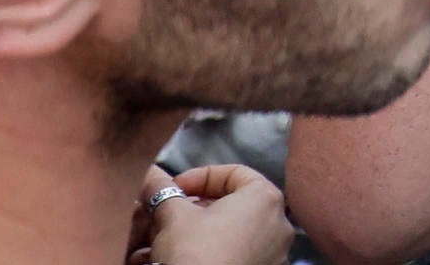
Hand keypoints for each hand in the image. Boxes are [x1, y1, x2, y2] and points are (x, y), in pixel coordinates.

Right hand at [129, 165, 292, 264]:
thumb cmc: (195, 255)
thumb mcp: (172, 216)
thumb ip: (162, 191)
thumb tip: (151, 177)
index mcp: (265, 198)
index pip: (233, 173)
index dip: (199, 177)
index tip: (174, 188)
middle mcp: (278, 224)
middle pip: (233, 204)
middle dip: (195, 209)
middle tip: (169, 215)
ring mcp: (274, 254)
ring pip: (232, 233)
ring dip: (199, 233)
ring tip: (168, 242)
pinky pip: (236, 255)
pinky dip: (211, 253)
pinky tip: (182, 261)